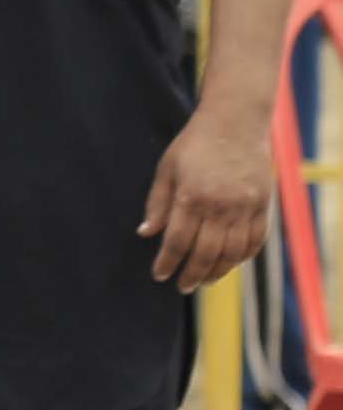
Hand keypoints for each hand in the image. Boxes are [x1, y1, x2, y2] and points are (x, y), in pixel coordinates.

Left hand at [144, 101, 275, 291]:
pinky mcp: (263, 204)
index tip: (160, 275)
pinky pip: (256, 239)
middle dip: (192, 274)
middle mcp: (220, 206)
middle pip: (206, 253)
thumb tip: (146, 234)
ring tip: (205, 281)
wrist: (236, 122)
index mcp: (192, 198)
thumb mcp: (167, 169)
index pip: (177, 242)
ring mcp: (245, 206)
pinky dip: (244, 256)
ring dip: (218, 271)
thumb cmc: (195, 144)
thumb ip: (158, 204)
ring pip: (233, 252)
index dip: (168, 262)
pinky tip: (231, 264)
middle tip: (183, 287)